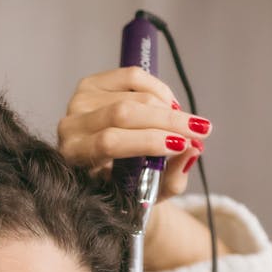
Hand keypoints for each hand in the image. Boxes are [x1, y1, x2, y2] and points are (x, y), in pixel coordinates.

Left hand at [57, 67, 211, 200]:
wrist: (98, 174)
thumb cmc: (120, 189)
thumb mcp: (144, 194)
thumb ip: (168, 179)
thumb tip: (193, 151)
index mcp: (75, 159)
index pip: (111, 141)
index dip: (149, 140)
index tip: (184, 145)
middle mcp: (70, 127)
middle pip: (124, 113)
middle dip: (168, 121)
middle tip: (200, 131)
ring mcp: (79, 102)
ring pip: (133, 95)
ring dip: (168, 108)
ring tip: (187, 124)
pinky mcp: (90, 84)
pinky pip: (133, 77)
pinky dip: (159, 90)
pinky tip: (171, 106)